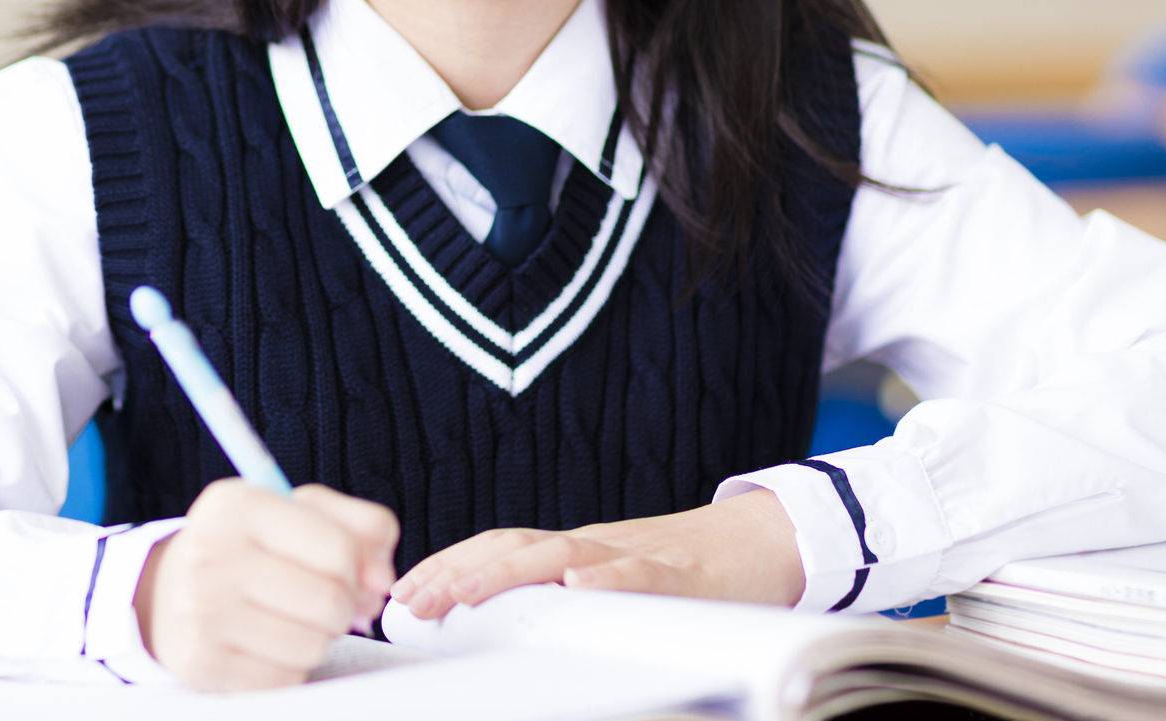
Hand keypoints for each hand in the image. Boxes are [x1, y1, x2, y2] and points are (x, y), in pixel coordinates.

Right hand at [135, 479, 399, 690]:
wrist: (170, 590)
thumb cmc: (248, 546)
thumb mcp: (298, 512)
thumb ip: (361, 526)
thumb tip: (382, 578)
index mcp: (238, 505)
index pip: (339, 549)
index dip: (360, 568)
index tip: (350, 572)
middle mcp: (211, 554)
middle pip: (330, 602)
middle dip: (342, 607)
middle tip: (323, 600)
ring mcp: (201, 612)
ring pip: (313, 645)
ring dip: (317, 638)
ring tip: (292, 619)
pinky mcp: (201, 662)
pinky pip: (286, 678)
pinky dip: (290, 666)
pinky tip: (267, 643)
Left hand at [390, 487, 802, 618]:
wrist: (763, 540)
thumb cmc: (684, 569)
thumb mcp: (613, 580)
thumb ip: (566, 596)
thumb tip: (506, 624)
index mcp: (573, 549)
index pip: (496, 547)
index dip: (447, 565)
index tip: (402, 592)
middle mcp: (592, 545)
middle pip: (512, 547)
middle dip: (455, 573)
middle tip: (412, 602)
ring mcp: (633, 556)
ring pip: (560, 554)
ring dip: (506, 572)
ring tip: (464, 593)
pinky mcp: (680, 577)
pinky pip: (640, 575)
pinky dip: (608, 579)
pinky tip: (580, 587)